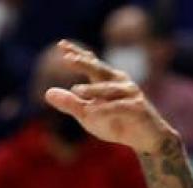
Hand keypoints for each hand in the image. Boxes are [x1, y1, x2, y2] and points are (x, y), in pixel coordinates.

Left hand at [44, 39, 176, 154]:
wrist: (145, 138)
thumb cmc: (116, 123)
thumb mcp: (88, 114)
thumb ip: (70, 103)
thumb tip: (47, 92)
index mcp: (106, 81)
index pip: (90, 64)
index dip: (77, 54)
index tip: (61, 44)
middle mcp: (120, 82)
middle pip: (100, 70)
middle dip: (85, 63)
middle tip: (68, 58)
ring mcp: (130, 94)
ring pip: (109, 89)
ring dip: (93, 89)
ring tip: (76, 90)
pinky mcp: (138, 108)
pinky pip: (120, 107)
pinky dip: (106, 109)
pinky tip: (93, 112)